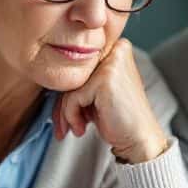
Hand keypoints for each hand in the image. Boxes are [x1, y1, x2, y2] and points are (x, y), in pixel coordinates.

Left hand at [53, 38, 168, 164]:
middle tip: (64, 126)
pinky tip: (82, 128)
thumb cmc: (118, 118)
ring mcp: (112, 62)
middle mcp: (116, 49)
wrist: (140, 139)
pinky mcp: (105, 78)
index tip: (64, 114)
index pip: (79, 66)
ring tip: (77, 128)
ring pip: (69, 86)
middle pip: (73, 74)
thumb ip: (80, 78)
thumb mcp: (97, 92)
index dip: (68, 91)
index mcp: (116, 48)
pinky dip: (72, 116)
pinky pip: (72, 97)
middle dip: (63, 104)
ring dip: (66, 113)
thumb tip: (48, 79)